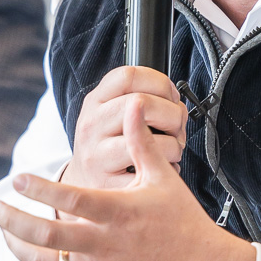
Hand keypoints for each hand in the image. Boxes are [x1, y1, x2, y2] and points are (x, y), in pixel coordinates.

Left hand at [0, 95, 255, 260]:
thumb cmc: (183, 222)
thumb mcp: (163, 179)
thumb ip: (140, 143)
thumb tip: (134, 105)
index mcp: (117, 212)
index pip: (70, 198)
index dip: (40, 188)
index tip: (17, 179)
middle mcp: (104, 244)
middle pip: (46, 235)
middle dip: (12, 221)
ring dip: (19, 247)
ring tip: (3, 234)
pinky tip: (38, 252)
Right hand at [63, 66, 188, 192]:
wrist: (84, 185)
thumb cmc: (105, 147)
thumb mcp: (108, 114)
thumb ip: (135, 99)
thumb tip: (174, 99)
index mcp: (95, 102)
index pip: (129, 76)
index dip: (160, 82)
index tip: (171, 96)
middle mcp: (92, 124)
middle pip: (141, 101)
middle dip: (173, 114)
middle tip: (177, 127)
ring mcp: (97, 154)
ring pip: (148, 137)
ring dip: (173, 144)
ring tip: (172, 149)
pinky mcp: (107, 181)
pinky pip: (148, 168)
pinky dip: (167, 167)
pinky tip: (164, 166)